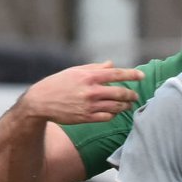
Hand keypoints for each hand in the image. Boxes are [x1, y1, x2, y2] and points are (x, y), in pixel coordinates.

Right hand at [21, 62, 144, 125]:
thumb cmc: (58, 84)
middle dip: (131, 95)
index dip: (131, 74)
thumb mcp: (74, 72)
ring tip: (128, 104)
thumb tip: (111, 64)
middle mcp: (91, 91)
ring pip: (116, 107)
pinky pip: (108, 117)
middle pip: (120, 93)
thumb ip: (94, 68)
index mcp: (88, 76)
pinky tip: (114, 112)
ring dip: (125, 106)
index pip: (115, 74)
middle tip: (135, 96)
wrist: (40, 102)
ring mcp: (89, 105)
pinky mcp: (87, 118)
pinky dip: (113, 114)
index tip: (142, 75)